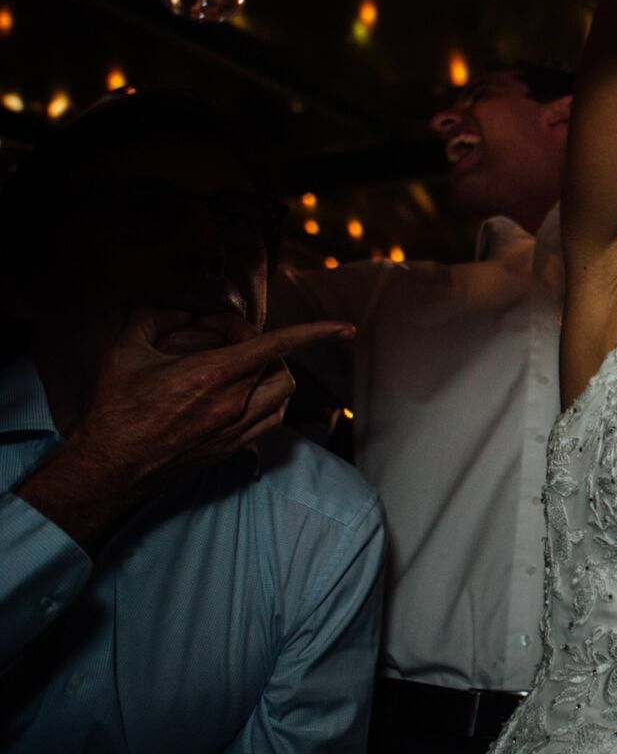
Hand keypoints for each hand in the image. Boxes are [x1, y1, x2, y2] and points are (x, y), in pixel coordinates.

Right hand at [13, 310, 353, 548]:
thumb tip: (183, 309)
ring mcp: (237, 428)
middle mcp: (233, 402)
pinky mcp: (235, 447)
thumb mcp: (126, 351)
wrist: (111, 466)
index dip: (316, 333)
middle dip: (259, 344)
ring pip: (283, 392)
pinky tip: (246, 393)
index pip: (278, 345)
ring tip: (240, 365)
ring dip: (272, 372)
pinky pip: (272, 418)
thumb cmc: (117, 408)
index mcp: (212, 374)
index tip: (346, 327)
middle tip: (224, 341)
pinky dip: (270, 399)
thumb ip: (156, 317)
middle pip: (278, 364)